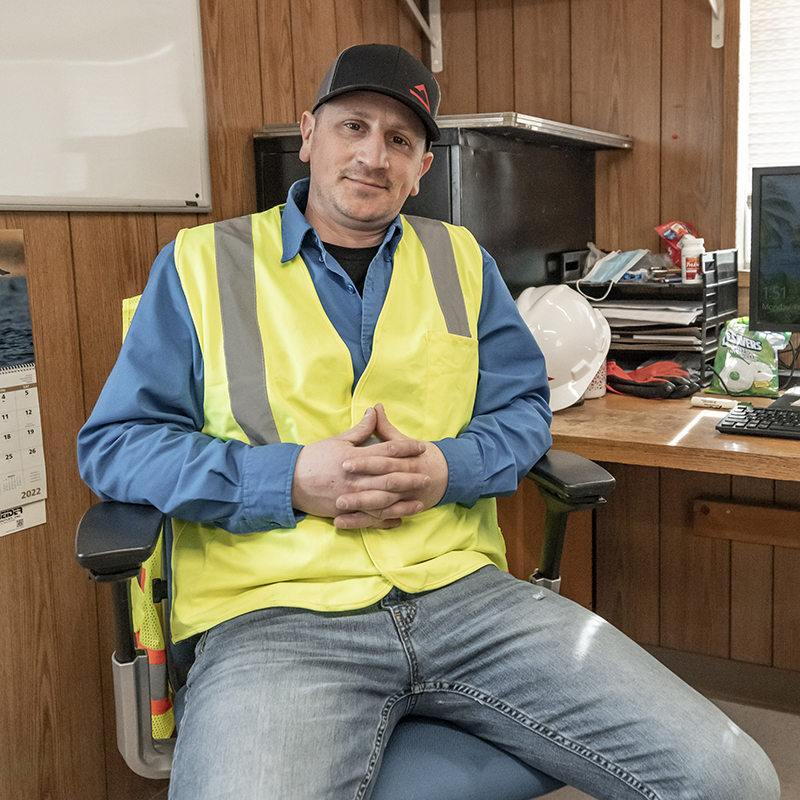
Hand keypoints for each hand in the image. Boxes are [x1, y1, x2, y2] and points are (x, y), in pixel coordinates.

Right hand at [290, 407, 432, 528]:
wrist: (290, 481)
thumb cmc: (314, 458)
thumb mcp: (338, 440)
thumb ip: (360, 430)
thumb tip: (374, 411)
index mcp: (356, 458)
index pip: (388, 451)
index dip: (407, 448)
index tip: (422, 447)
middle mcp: (356, 479)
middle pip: (390, 478)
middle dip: (411, 477)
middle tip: (428, 476)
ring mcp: (351, 498)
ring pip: (383, 502)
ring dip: (403, 502)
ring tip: (420, 502)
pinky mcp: (345, 512)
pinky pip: (369, 519)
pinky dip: (385, 520)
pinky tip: (400, 520)